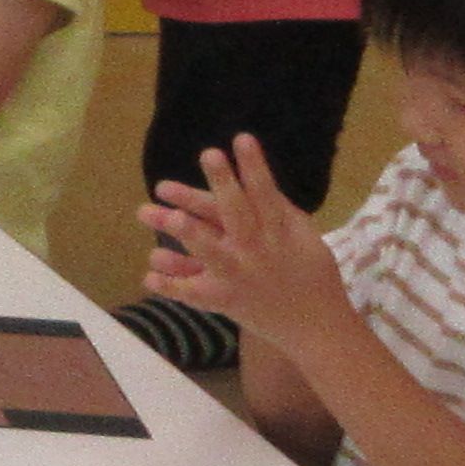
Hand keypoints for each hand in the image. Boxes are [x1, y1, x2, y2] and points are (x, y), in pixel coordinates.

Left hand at [142, 135, 351, 347]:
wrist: (316, 327)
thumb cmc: (310, 274)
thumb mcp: (304, 238)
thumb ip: (277, 211)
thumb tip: (254, 178)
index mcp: (279, 231)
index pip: (266, 193)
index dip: (254, 167)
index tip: (241, 138)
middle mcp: (257, 250)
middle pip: (237, 213)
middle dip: (223, 183)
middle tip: (208, 153)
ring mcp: (238, 275)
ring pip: (213, 253)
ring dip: (192, 234)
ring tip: (169, 215)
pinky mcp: (224, 300)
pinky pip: (193, 293)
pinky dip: (171, 285)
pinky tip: (148, 274)